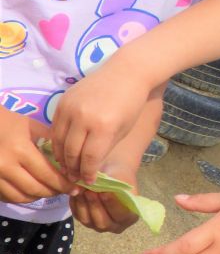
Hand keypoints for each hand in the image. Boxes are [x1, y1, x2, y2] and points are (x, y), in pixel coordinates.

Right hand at [0, 108, 77, 201]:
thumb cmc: (10, 123)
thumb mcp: (33, 127)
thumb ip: (51, 144)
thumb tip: (69, 164)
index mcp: (20, 150)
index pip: (47, 174)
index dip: (63, 184)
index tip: (76, 188)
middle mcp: (5, 166)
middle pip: (35, 189)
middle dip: (53, 192)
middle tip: (65, 191)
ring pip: (21, 197)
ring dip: (38, 197)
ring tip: (49, 191)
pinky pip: (7, 197)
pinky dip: (22, 197)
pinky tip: (31, 191)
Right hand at [49, 69, 150, 183]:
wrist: (127, 72)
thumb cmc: (131, 103)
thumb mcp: (123, 130)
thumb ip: (105, 149)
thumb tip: (90, 168)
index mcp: (104, 127)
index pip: (89, 159)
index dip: (87, 173)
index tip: (87, 181)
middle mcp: (84, 118)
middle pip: (71, 152)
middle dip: (73, 169)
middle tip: (74, 179)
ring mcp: (71, 109)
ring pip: (59, 142)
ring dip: (62, 157)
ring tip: (67, 167)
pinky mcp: (62, 101)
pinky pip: (55, 128)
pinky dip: (57, 141)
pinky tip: (63, 149)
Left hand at [70, 162, 139, 232]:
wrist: (112, 175)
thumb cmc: (120, 177)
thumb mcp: (121, 179)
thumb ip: (115, 186)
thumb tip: (103, 189)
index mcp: (130, 217)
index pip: (121, 215)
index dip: (112, 205)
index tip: (105, 192)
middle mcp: (115, 226)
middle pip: (103, 223)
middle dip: (95, 206)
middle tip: (90, 191)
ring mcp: (99, 225)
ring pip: (88, 221)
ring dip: (83, 205)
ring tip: (82, 190)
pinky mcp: (86, 221)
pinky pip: (78, 216)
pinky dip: (76, 204)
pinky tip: (76, 192)